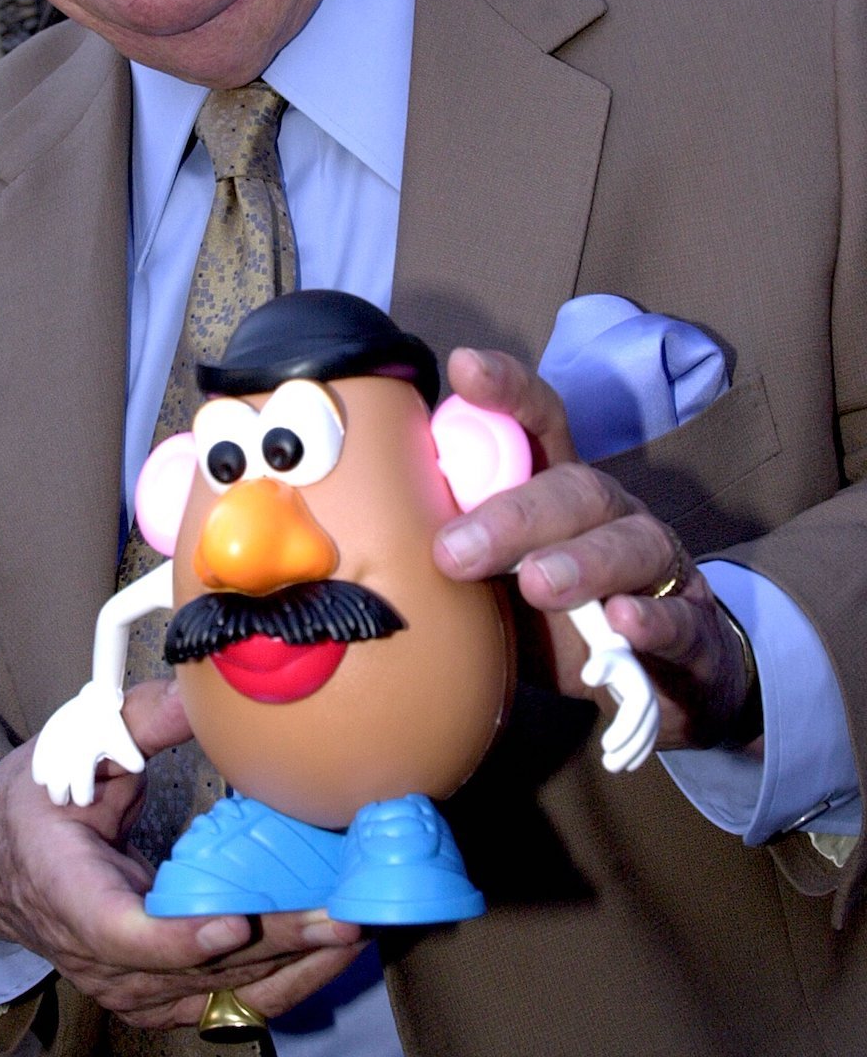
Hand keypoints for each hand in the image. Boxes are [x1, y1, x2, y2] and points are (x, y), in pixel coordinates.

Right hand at [0, 678, 362, 1027]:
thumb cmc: (36, 803)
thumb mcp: (70, 751)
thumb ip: (135, 721)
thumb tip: (199, 690)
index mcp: (70, 892)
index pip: (125, 933)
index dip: (181, 936)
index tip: (236, 921)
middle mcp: (100, 956)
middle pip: (196, 966)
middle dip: (276, 942)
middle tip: (344, 912)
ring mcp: (130, 986)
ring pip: (220, 994)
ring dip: (293, 968)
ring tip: (355, 928)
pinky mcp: (156, 996)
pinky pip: (226, 1003)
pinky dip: (282, 981)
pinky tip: (329, 951)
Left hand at [431, 350, 756, 750]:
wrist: (663, 688)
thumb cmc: (562, 624)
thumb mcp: (500, 587)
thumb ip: (456, 550)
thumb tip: (363, 529)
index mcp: (559, 493)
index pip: (540, 424)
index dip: (508, 390)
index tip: (464, 368)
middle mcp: (612, 516)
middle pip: (575, 488)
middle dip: (515, 514)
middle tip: (456, 551)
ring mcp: (657, 569)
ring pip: (630, 542)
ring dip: (582, 560)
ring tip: (539, 585)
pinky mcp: (694, 629)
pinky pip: (679, 617)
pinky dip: (653, 619)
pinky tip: (625, 623)